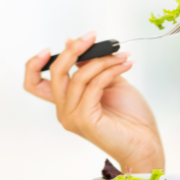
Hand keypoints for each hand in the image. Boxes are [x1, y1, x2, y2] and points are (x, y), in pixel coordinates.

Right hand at [23, 32, 163, 171]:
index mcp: (66, 102)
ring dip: (103, 60)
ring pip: (78, 76)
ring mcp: (72, 116)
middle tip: (92, 36)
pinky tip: (125, 65)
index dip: (36, 63)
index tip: (54, 46)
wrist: (145, 143)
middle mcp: (64, 110)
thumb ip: (92, 67)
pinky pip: (93, 86)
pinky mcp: (83, 119)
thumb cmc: (130, 117)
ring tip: (123, 57)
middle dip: (74, 49)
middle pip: (56, 72)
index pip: (34, 83)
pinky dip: (109, 71)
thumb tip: (72, 43)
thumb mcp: (110, 83)